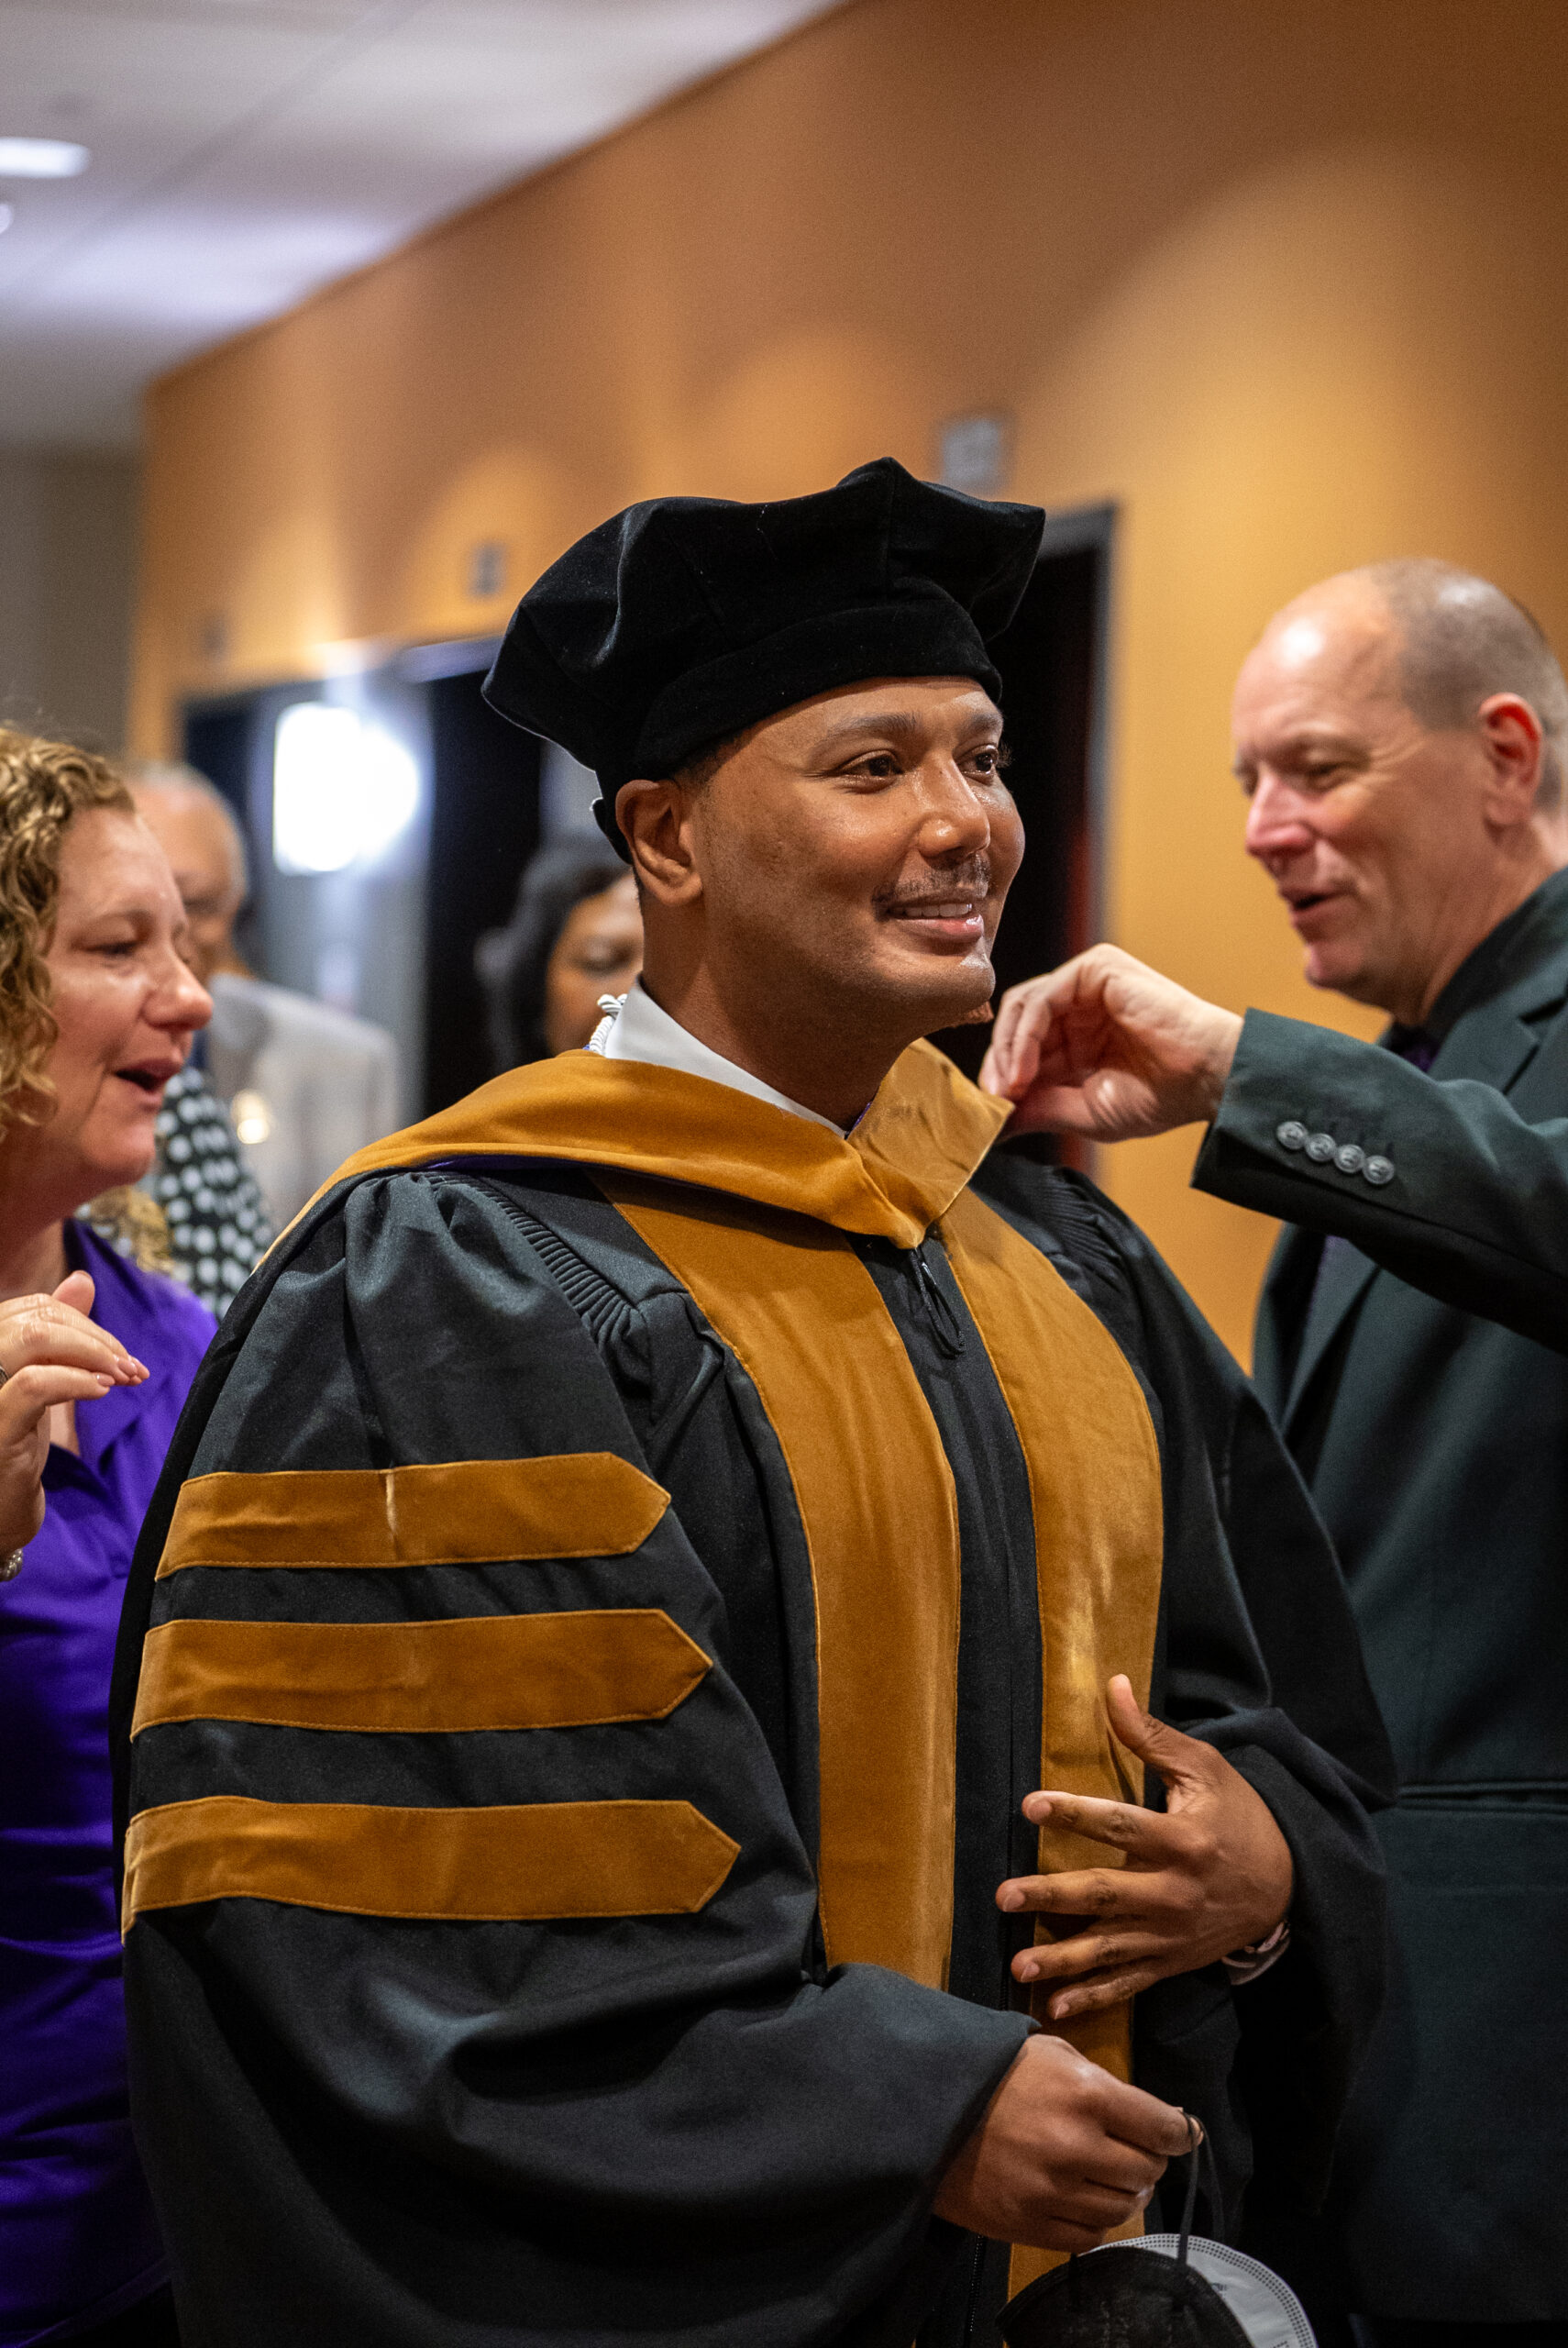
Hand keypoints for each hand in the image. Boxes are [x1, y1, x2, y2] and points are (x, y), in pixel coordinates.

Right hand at [0, 1275, 146, 1550]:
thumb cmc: (14, 1444)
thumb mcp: (41, 1381)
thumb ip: (57, 1334)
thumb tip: (81, 1281)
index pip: (34, 1307)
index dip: (84, 1322)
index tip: (122, 1354)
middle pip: (36, 1318)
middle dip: (95, 1337)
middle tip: (131, 1367)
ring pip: (32, 1339)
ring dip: (91, 1353)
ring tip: (122, 1377)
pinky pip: (33, 1385)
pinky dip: (76, 1381)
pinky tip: (102, 1393)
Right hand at [933, 2032, 1192, 2250]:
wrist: (926, 2106)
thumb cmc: (994, 2070)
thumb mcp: (1053, 2054)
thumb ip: (1107, 2084)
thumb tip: (1160, 2117)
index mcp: (1087, 2095)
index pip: (1163, 2128)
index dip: (1180, 2132)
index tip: (1183, 2133)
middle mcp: (1076, 2147)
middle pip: (1147, 2171)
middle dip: (1150, 2158)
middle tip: (1137, 2148)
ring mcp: (1053, 2192)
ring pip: (1122, 2208)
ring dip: (1126, 2191)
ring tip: (1111, 2175)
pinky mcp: (1029, 2224)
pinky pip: (1088, 2236)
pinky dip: (1097, 2220)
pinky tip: (1085, 2197)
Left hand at [979, 944, 1242, 1139]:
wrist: (1206, 1079)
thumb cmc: (1160, 1096)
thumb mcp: (1084, 1110)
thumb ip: (1038, 1108)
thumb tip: (995, 1125)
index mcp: (1079, 1035)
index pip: (1023, 1045)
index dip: (1003, 1076)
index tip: (995, 1112)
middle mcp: (1080, 1004)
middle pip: (1017, 1023)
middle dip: (1001, 1063)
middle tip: (997, 1100)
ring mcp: (1087, 983)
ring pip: (1023, 1007)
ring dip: (1009, 1050)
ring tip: (1010, 1087)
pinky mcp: (1096, 970)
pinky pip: (1042, 998)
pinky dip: (1026, 1035)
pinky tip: (1025, 1069)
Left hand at [999, 1676, 1293, 2021]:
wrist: (1286, 1885)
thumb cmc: (1237, 1814)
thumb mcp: (1202, 1768)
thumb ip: (1150, 1734)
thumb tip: (1111, 1684)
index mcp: (1182, 1838)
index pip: (1119, 1823)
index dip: (1075, 1813)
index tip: (1031, 1806)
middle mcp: (1174, 1890)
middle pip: (1105, 1892)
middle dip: (1052, 1896)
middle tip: (1004, 1895)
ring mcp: (1171, 1933)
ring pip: (1109, 1948)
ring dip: (1062, 1959)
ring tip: (1019, 1964)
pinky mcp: (1170, 1961)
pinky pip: (1128, 1983)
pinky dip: (1093, 1998)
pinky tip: (1056, 2008)